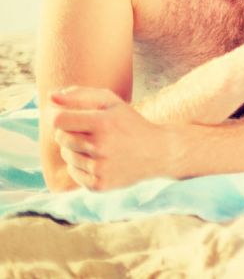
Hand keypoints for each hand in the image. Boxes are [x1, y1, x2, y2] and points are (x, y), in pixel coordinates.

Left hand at [49, 87, 178, 190]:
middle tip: (89, 131)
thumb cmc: (130, 122)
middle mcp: (100, 146)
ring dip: (76, 149)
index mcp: (103, 122)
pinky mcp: (99, 184)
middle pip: (61, 138)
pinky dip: (81, 166)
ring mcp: (99, 167)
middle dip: (70, 132)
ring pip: (66, 156)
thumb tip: (50, 97)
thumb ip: (80, 95)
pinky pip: (73, 173)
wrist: (158, 151)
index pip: (59, 120)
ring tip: (97, 146)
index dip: (60, 117)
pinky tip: (99, 160)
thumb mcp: (111, 102)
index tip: (69, 117)